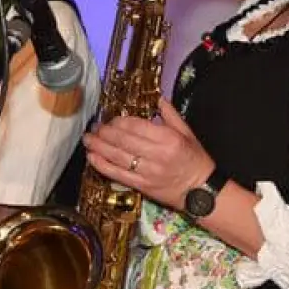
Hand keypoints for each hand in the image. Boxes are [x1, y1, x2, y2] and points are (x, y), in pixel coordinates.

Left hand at [84, 98, 213, 210]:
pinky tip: (92, 157)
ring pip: (117, 157)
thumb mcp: (188, 133)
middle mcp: (156, 155)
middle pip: (123, 141)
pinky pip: (117, 175)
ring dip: (99, 147)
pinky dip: (102, 165)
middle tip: (95, 127)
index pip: (136, 126)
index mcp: (168, 139)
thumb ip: (171, 115)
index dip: (119, 121)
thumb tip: (157, 98)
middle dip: (105, 132)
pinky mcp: (141, 186)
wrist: (200, 190)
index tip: (112, 119)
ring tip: (88, 139)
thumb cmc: (195, 159)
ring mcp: (147, 172)